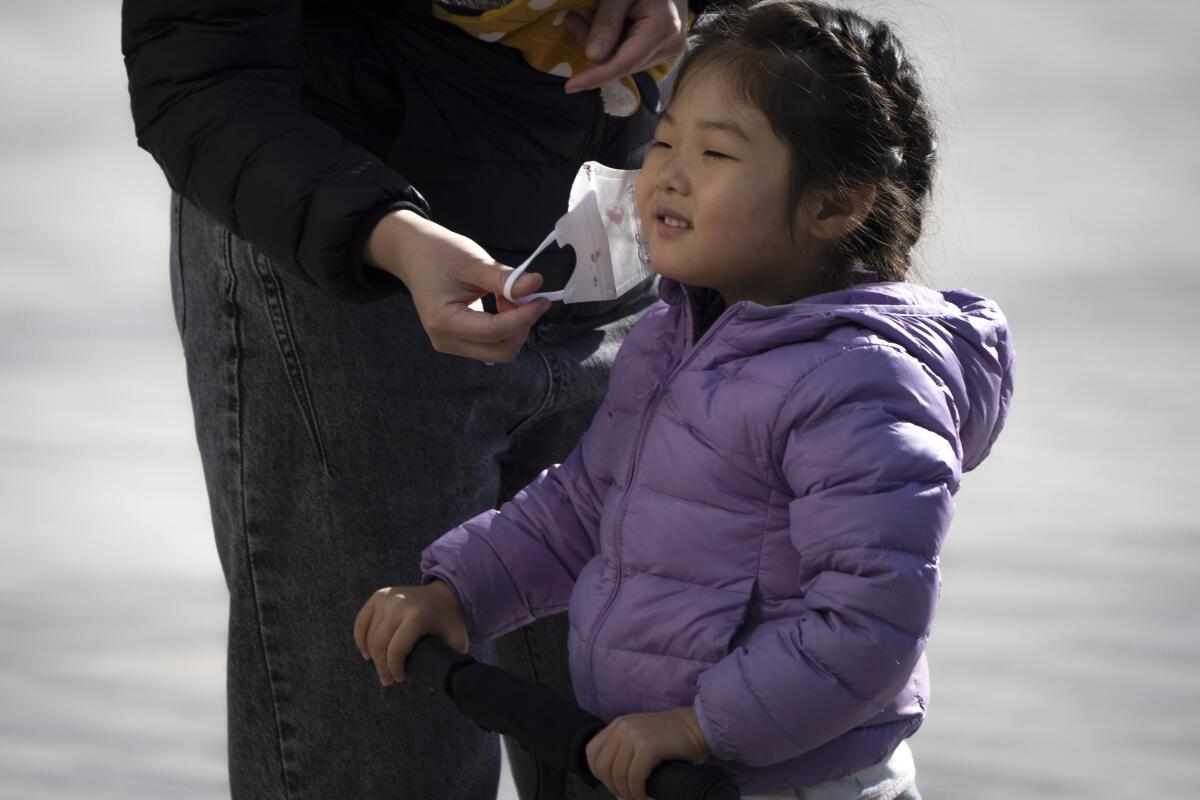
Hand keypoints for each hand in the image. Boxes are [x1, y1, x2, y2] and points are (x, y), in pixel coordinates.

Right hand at [353, 580, 469, 685]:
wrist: (444, 594)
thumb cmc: (450, 621)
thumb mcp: (457, 640)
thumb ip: (451, 662)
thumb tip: (435, 684)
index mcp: (417, 616)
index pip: (396, 649)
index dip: (394, 668)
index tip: (399, 678)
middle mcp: (399, 604)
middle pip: (380, 644)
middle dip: (382, 667)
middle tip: (388, 680)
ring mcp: (387, 598)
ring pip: (370, 635)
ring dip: (372, 656)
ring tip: (381, 669)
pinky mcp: (379, 596)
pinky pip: (361, 621)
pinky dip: (361, 639)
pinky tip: (366, 652)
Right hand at [365, 210, 551, 362]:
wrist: (413, 254)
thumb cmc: (438, 253)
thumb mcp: (473, 261)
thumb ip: (505, 278)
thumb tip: (536, 285)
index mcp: (444, 321)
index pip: (495, 332)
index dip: (523, 317)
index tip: (542, 300)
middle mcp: (445, 340)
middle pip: (500, 350)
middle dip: (519, 326)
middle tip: (523, 297)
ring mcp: (451, 344)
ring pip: (498, 350)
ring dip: (513, 327)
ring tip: (506, 297)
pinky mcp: (458, 342)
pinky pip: (492, 345)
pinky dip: (505, 329)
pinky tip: (499, 306)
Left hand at [563, 0, 686, 93]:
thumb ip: (607, 22)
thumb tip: (592, 57)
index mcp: (662, 29)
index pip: (623, 63)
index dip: (595, 76)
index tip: (570, 86)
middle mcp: (669, 47)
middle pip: (621, 64)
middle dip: (593, 49)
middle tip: (573, 18)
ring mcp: (669, 50)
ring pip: (624, 62)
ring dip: (600, 45)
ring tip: (584, 15)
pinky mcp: (664, 49)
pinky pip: (631, 55)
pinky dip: (612, 43)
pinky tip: (601, 24)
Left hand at [585, 706, 711, 799]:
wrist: (697, 727)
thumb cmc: (671, 739)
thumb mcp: (640, 737)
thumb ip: (624, 751)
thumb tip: (613, 783)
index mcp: (618, 725)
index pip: (592, 753)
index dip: (599, 774)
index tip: (615, 784)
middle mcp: (622, 727)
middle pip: (602, 767)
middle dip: (614, 788)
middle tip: (630, 796)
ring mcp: (634, 735)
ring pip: (619, 775)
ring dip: (628, 794)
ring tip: (640, 798)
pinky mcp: (649, 746)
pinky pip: (634, 778)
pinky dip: (639, 793)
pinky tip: (647, 796)